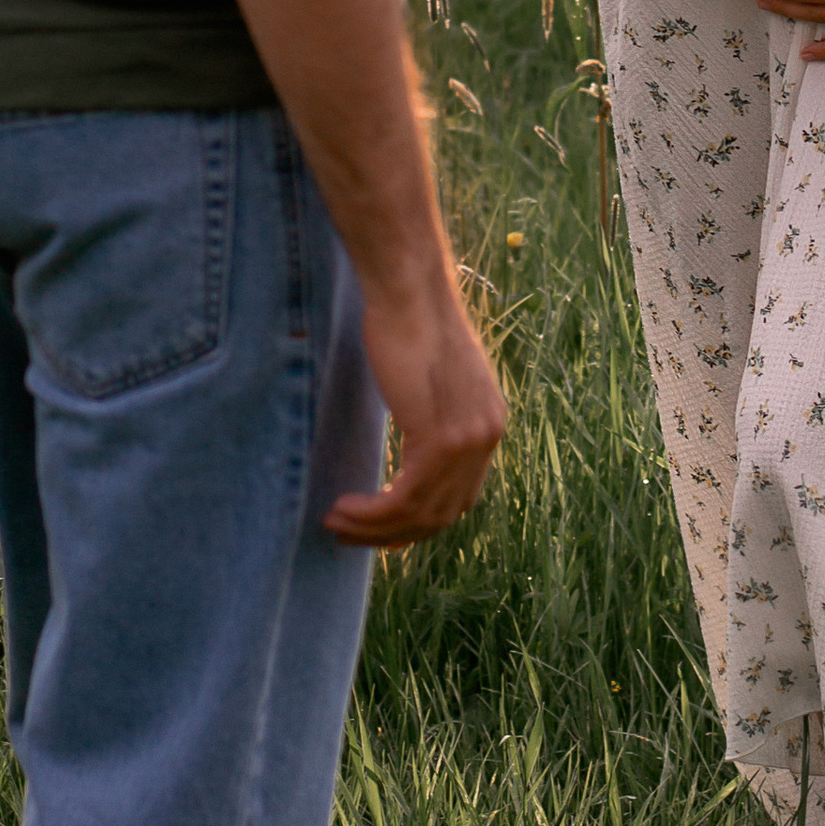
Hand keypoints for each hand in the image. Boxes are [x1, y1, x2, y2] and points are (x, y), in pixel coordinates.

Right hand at [325, 269, 507, 545]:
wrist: (409, 291)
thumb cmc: (407, 321)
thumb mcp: (430, 378)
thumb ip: (433, 414)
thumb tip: (413, 442)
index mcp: (489, 424)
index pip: (459, 496)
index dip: (418, 520)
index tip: (380, 528)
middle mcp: (487, 437)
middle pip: (441, 513)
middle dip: (392, 533)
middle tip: (348, 533)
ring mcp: (468, 441)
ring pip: (421, 512)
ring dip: (373, 528)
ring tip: (335, 523)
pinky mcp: (441, 440)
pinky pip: (404, 498)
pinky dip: (371, 513)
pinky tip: (344, 509)